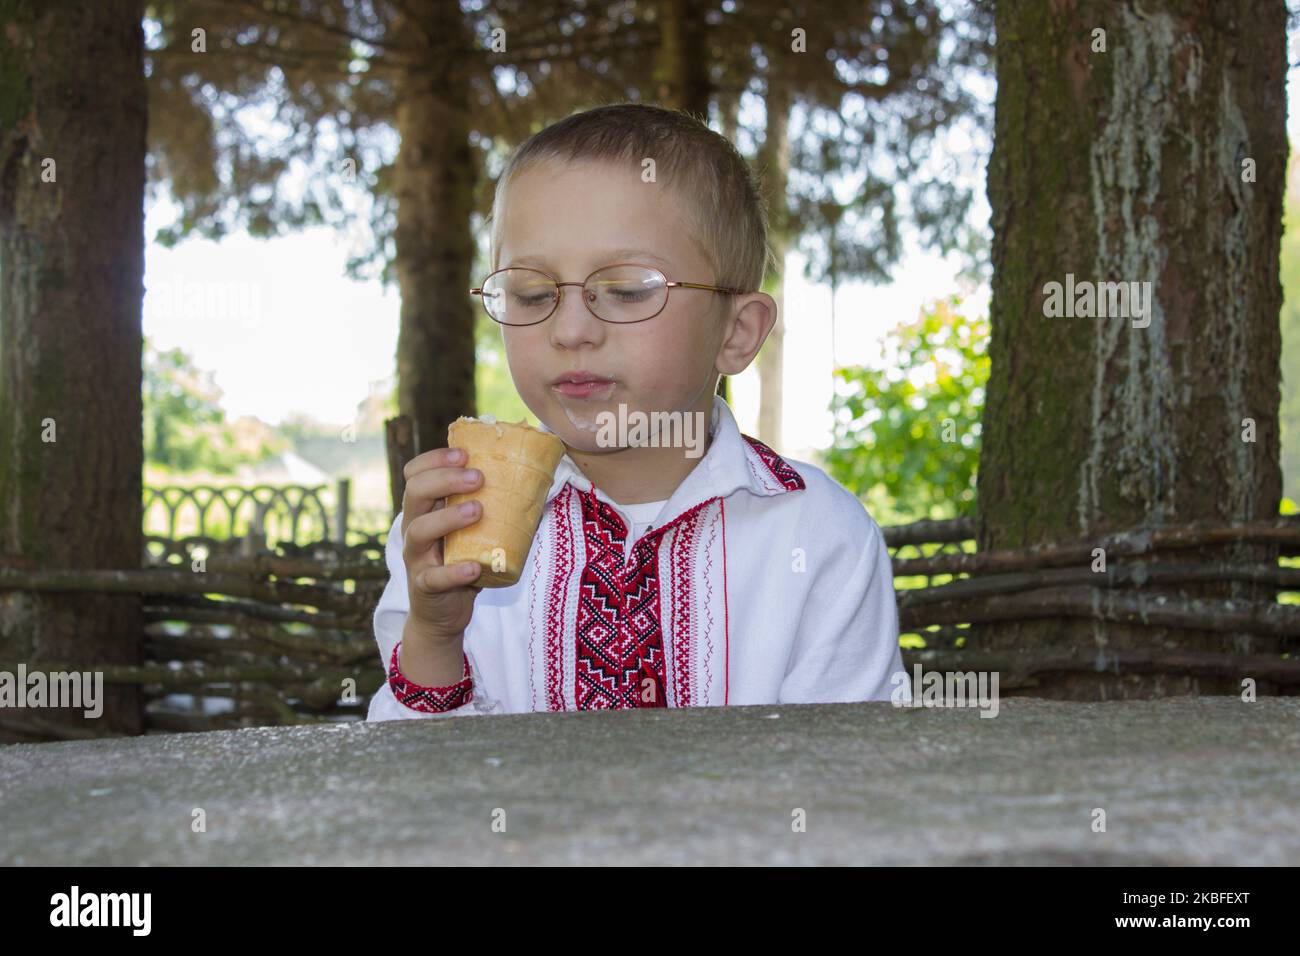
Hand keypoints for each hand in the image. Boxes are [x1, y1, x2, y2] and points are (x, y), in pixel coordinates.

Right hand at [399, 446, 484, 641]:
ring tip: (477, 510)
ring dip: (448, 517)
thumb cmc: (462, 561)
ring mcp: (417, 558)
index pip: (415, 474)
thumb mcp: (471, 531)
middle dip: (445, 479)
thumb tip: (535, 484)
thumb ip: (490, 508)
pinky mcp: (425, 586)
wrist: (443, 613)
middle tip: (478, 477)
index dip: (435, 460)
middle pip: (415, 493)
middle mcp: (414, 527)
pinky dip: (454, 572)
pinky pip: (434, 578)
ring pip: (419, 530)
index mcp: (425, 509)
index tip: (464, 454)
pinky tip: (474, 567)